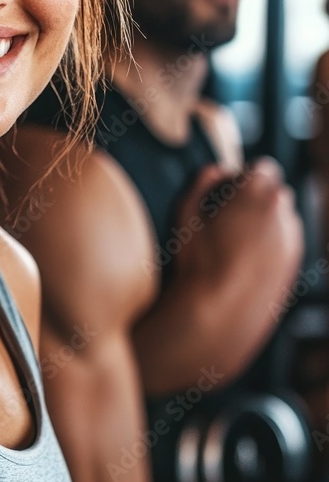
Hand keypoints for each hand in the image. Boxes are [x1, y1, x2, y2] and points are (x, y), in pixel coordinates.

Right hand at [172, 158, 302, 286]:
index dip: (244, 176)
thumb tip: (218, 169)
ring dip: (264, 221)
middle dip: (256, 197)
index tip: (228, 190)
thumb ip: (203, 180)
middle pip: (275, 191)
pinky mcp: (295, 264)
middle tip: (229, 216)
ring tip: (236, 242)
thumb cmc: (199, 262)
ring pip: (282, 218)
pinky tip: (245, 260)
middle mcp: (284, 214)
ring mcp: (293, 240)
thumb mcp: (186, 212)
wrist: (220, 315)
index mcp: (259, 194)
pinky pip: (285, 242)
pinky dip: (270, 243)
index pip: (263, 167)